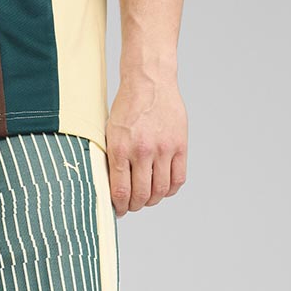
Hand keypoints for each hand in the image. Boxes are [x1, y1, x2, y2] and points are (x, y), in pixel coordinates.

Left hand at [105, 73, 186, 215]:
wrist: (150, 80)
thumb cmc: (127, 107)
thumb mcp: (110, 133)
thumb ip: (112, 160)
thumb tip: (112, 189)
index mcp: (120, 149)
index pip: (121, 192)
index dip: (120, 207)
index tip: (120, 210)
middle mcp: (142, 151)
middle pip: (141, 195)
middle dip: (135, 206)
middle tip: (133, 204)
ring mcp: (163, 148)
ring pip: (160, 191)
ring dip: (153, 200)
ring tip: (147, 197)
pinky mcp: (180, 145)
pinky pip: (178, 179)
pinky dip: (170, 190)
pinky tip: (163, 188)